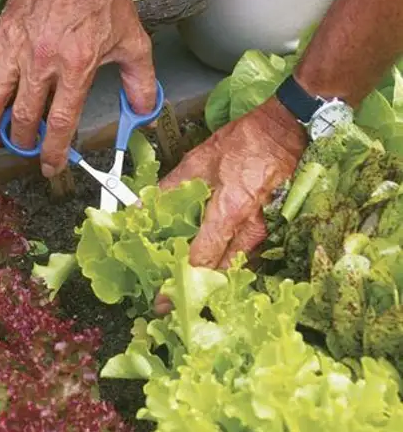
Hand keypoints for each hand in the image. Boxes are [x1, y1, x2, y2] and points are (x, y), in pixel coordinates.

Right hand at [0, 0, 156, 177]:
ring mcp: (16, 48)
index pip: (60, 122)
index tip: (52, 167)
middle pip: (23, 116)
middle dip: (23, 142)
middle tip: (26, 150)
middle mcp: (42, 61)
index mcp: (76, 66)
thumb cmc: (103, 2)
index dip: (54, 151)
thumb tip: (145, 114)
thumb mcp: (133, 43)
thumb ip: (141, 83)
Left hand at [155, 98, 306, 311]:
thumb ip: (171, 187)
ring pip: (236, 266)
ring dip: (212, 279)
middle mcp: (249, 229)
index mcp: (230, 212)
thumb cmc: (247, 141)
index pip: (201, 258)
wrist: (287, 131)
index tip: (162, 300)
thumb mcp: (200, 160)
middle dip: (195, 290)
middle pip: (220, 273)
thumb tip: (144, 207)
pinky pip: (246, 255)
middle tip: (172, 299)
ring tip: (188, 285)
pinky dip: (227, 263)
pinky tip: (211, 264)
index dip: (178, 280)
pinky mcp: (268, 227)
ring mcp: (264, 230)